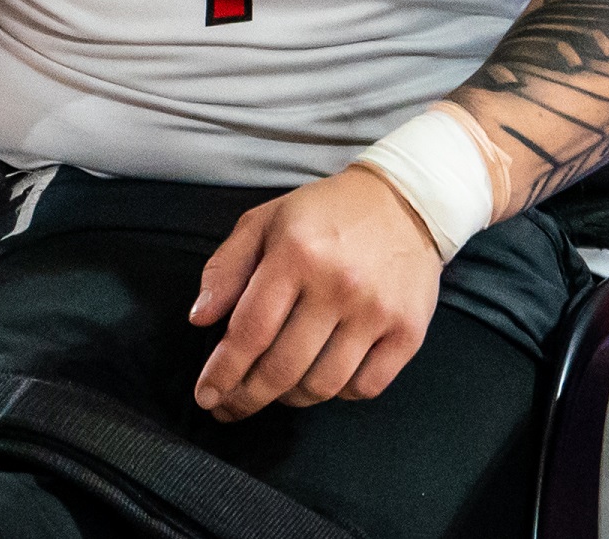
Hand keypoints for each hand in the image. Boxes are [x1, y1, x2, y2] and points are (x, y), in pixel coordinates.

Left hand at [189, 166, 441, 418]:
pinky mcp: (408, 332)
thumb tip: (200, 319)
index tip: (205, 395)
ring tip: (274, 389)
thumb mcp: (264, 222)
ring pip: (322, 385)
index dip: (223, 372)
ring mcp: (376, 312)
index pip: (250, 331)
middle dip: (247, 396)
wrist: (403, 202)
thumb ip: (225, 267)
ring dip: (290, 398)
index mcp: (296, 253)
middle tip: (229, 406)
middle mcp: (338, 285)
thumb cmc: (324, 214)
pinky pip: (364, 388)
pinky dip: (337, 394)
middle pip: (283, 367)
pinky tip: (320, 378)